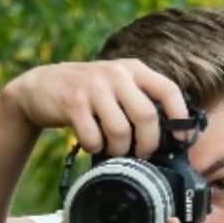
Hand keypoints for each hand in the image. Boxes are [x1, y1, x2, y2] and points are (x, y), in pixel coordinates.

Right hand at [8, 57, 188, 156]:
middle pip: (147, 117)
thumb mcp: (117, 86)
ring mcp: (93, 86)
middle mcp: (116, 72)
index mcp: (134, 68)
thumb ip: (141, 100)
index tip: (182, 139)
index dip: (180, 117)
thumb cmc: (88, 93)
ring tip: (113, 149)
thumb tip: (172, 134)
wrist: (41, 85)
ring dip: (119, 149)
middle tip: (141, 154)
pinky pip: (93, 137)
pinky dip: (94, 147)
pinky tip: (91, 143)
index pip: (169, 90)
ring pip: (121, 131)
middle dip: (147, 144)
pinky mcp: (73, 101)